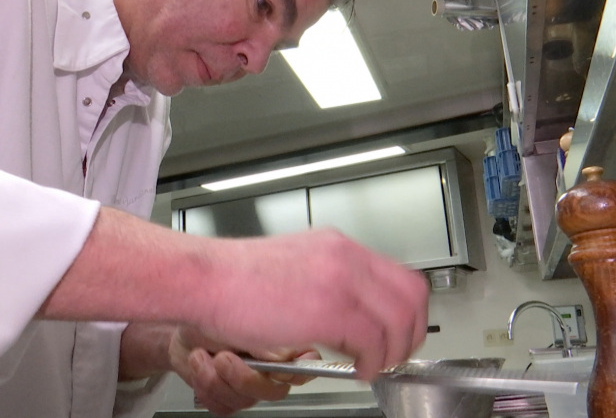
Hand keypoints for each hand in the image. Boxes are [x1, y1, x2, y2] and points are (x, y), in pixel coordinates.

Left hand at [169, 327, 318, 415]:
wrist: (181, 329)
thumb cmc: (210, 313)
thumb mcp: (236, 318)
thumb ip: (264, 341)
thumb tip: (288, 357)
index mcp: (281, 342)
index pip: (309, 362)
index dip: (302, 369)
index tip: (281, 368)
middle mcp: (271, 367)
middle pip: (275, 391)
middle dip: (243, 377)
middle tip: (223, 357)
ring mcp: (251, 386)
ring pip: (244, 400)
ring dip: (214, 378)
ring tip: (202, 355)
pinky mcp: (229, 399)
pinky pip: (223, 407)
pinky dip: (204, 386)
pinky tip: (200, 366)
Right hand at [192, 229, 429, 380]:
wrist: (204, 277)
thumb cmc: (234, 277)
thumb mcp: (293, 264)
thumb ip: (325, 279)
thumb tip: (347, 310)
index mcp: (337, 246)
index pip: (399, 276)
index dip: (408, 311)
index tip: (400, 332)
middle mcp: (344, 256)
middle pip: (411, 295)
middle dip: (410, 333)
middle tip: (395, 353)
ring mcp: (340, 280)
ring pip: (399, 320)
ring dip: (392, 351)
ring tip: (374, 365)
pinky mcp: (328, 308)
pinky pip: (372, 341)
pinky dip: (372, 362)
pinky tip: (356, 369)